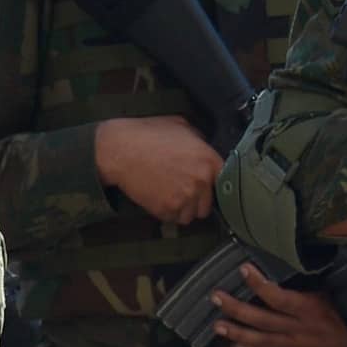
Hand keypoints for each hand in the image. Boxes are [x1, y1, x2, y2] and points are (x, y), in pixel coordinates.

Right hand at [96, 115, 222, 225]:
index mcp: (209, 160)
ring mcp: (184, 198)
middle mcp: (200, 182)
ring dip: (182, 209)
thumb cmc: (149, 134)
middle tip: (182, 190)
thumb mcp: (182, 127)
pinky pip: (173, 219)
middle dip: (197, 200)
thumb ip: (200, 142)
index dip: (215, 186)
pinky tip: (158, 197)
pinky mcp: (166, 210)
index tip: (208, 187)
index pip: (226, 183)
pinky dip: (167, 213)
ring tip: (169, 195)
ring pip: (190, 216)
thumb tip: (205, 149)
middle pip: (208, 205)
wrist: (121, 150)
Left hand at [208, 263, 346, 346]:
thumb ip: (326, 272)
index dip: (259, 284)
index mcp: (312, 309)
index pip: (278, 297)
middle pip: (262, 320)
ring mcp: (299, 344)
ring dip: (237, 332)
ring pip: (262, 340)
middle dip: (236, 309)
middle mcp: (301, 329)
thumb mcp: (345, 287)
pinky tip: (236, 345)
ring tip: (216, 325)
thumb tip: (313, 246)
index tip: (243, 268)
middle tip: (215, 297)